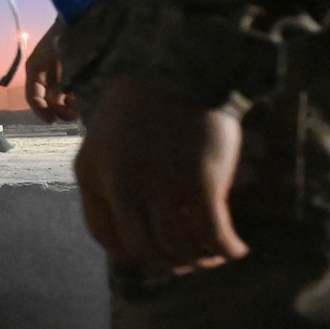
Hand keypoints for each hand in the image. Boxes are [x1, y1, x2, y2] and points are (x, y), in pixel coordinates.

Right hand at [24, 19, 76, 122]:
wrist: (83, 13)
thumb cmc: (68, 32)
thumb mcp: (61, 55)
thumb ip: (58, 79)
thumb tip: (57, 101)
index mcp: (35, 68)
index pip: (33, 96)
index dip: (41, 111)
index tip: (52, 122)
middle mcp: (44, 72)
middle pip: (48, 100)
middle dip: (59, 110)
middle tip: (74, 116)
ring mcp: (58, 72)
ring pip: (60, 97)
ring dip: (69, 106)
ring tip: (82, 108)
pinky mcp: (71, 70)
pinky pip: (71, 89)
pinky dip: (77, 97)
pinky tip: (87, 98)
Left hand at [76, 76, 247, 273]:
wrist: (180, 65)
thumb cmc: (144, 98)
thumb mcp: (106, 136)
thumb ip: (111, 174)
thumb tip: (133, 222)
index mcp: (91, 174)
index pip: (104, 235)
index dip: (129, 254)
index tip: (149, 256)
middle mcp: (121, 186)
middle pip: (142, 249)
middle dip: (167, 263)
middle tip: (188, 263)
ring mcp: (160, 186)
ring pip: (179, 247)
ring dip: (200, 259)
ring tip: (214, 256)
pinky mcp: (200, 183)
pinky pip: (213, 234)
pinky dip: (226, 248)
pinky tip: (237, 250)